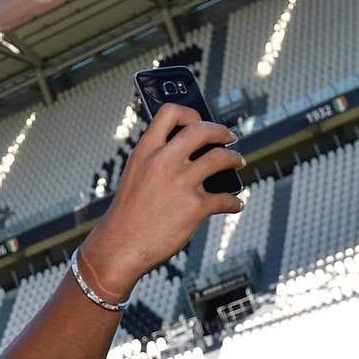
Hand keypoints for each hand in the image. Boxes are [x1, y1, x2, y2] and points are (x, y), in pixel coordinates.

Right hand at [78, 103, 245, 297]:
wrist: (120, 246)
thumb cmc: (128, 214)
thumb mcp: (135, 175)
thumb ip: (156, 158)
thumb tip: (189, 152)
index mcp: (146, 151)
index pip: (170, 113)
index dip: (190, 112)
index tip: (200, 119)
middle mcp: (164, 162)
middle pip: (202, 130)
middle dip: (222, 132)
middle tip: (230, 138)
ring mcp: (181, 184)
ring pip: (220, 159)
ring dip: (235, 159)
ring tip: (238, 162)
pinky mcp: (194, 208)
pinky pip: (225, 199)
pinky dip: (234, 203)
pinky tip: (236, 204)